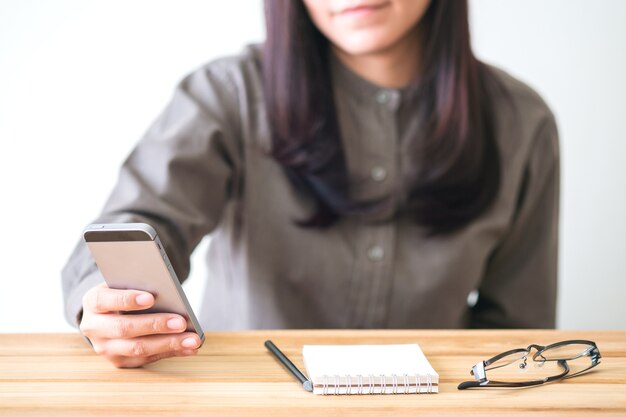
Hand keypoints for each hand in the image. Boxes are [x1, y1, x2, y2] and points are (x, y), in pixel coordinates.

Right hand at [79, 283, 200, 367]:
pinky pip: (147, 359)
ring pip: (138, 348)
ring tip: (193, 339)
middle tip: (181, 322)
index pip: (106, 300)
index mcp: (93, 302)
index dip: (127, 300)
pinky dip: (171, 352)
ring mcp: (105, 348)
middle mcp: (94, 328)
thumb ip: (138, 285)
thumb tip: (168, 292)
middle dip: (156, 325)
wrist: (105, 314)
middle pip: (125, 329)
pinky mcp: (119, 361)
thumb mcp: (123, 283)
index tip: (151, 298)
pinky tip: (189, 347)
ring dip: (169, 344)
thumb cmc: (122, 293)